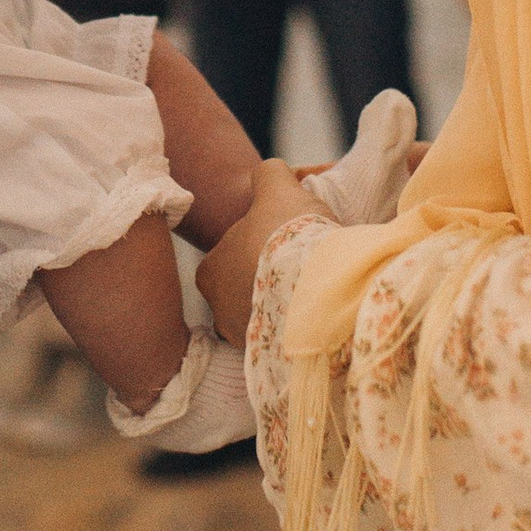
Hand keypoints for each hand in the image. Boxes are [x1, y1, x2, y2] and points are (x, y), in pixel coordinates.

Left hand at [198, 160, 319, 350]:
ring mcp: (246, 340)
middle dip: (270, 277)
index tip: (283, 240)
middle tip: (301, 263)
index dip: (258, 243)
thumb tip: (271, 172)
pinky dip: (299, 325)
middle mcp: (219, 311)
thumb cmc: (288, 235)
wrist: (320, 285)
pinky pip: (286, 336)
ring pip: (267, 313)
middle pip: (247, 286)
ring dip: (287, 302)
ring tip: (316, 287)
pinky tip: (320, 309)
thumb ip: (268, 174)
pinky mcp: (275, 358)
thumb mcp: (276, 188)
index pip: (229, 254)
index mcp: (210, 271)